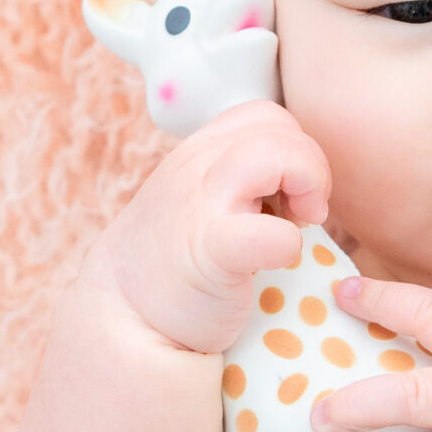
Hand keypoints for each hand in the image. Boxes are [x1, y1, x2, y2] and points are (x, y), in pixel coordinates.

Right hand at [100, 100, 330, 353]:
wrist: (121, 316)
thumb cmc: (175, 262)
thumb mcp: (200, 198)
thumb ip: (237, 178)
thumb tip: (299, 184)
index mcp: (199, 152)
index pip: (265, 116)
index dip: (294, 147)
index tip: (290, 196)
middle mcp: (197, 167)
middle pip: (279, 125)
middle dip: (310, 167)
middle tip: (301, 214)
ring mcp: (201, 206)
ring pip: (277, 153)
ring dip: (308, 186)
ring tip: (296, 225)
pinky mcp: (210, 252)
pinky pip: (269, 232)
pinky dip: (288, 244)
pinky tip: (278, 261)